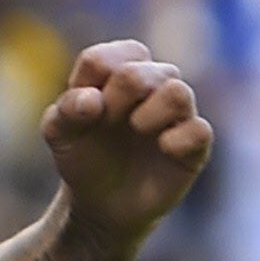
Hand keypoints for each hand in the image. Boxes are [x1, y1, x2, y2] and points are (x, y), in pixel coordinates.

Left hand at [43, 40, 210, 246]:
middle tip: (106, 123)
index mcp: (115, 71)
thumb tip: (91, 99)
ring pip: (176, 90)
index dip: (86, 88)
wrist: (101, 201)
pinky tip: (163, 148)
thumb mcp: (60, 134)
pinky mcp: (195, 143)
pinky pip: (199, 130)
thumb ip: (65, 111)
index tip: (81, 112)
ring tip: (137, 128)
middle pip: (137, 71)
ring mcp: (177, 112)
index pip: (102, 58)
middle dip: (115, 99)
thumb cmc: (82, 155)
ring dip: (149, 112)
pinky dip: (178, 139)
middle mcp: (152, 83)